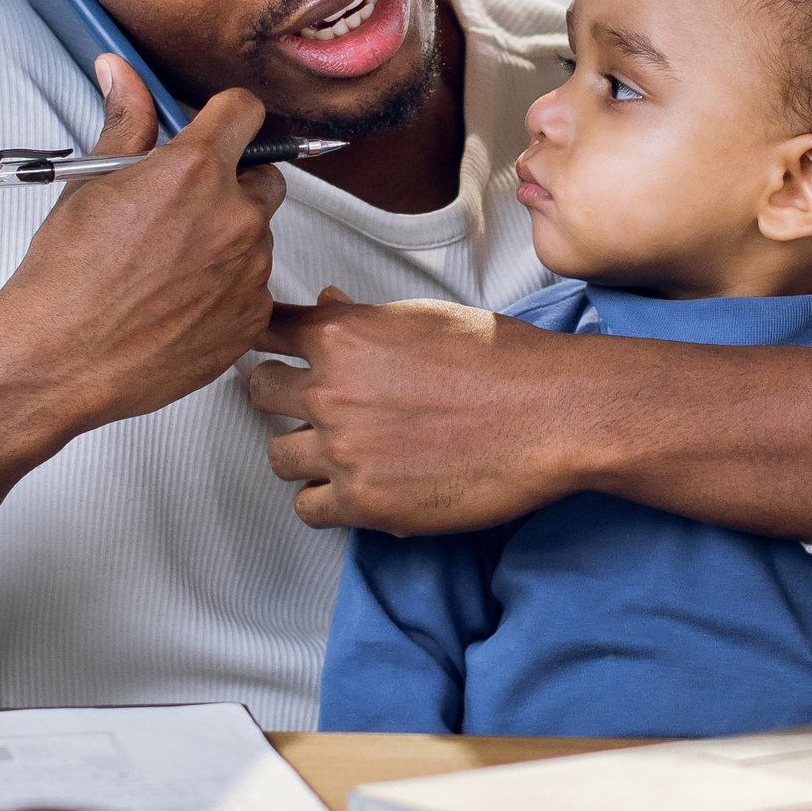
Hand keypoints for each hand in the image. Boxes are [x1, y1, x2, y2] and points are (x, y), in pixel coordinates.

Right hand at [0, 57, 285, 557]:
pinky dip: (227, 289)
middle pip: (264, 176)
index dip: (227, 117)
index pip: (246, 112)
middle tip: (183, 208)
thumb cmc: (65, 275)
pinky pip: (254, 288)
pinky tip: (179, 301)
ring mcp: (249, 272)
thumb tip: (119, 71)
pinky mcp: (251, 319)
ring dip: (227, 239)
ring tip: (169, 265)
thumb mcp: (90, 184)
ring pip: (257, 236)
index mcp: (195, 171)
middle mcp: (234, 217)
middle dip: (233, 183)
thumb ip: (124, 122)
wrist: (57, 359)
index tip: (216, 130)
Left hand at [258, 292, 811, 547]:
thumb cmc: (503, 359)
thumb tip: (327, 303)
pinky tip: (350, 488)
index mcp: (343, 334)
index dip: (261, 338)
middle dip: (277, 396)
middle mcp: (331, 389)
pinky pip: (308, 507)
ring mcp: (343, 449)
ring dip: (299, 451)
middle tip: (302, 402)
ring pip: (277, 455)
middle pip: (259, 393)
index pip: (265, 329)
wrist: (552, 414)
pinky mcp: (364, 502)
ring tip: (332, 450)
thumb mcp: (425, 318)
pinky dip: (323, 500)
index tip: (264, 347)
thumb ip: (365, 318)